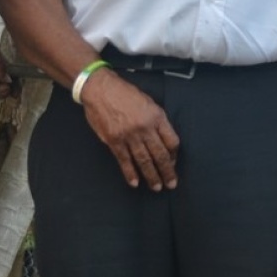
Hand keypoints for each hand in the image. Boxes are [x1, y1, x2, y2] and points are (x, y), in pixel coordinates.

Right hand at [80, 69, 179, 190]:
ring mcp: (129, 135)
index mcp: (157, 116)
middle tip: (171, 184)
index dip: (174, 155)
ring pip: (144, 161)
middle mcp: (145, 128)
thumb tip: (163, 139)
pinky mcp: (114, 141)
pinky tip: (135, 182)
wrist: (101, 89)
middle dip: (167, 171)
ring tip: (156, 187)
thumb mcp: (148, 102)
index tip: (174, 162)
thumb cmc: (125, 93)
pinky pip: (125, 161)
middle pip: (160, 155)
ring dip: (151, 176)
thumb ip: (157, 120)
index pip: (172, 141)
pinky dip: (130, 173)